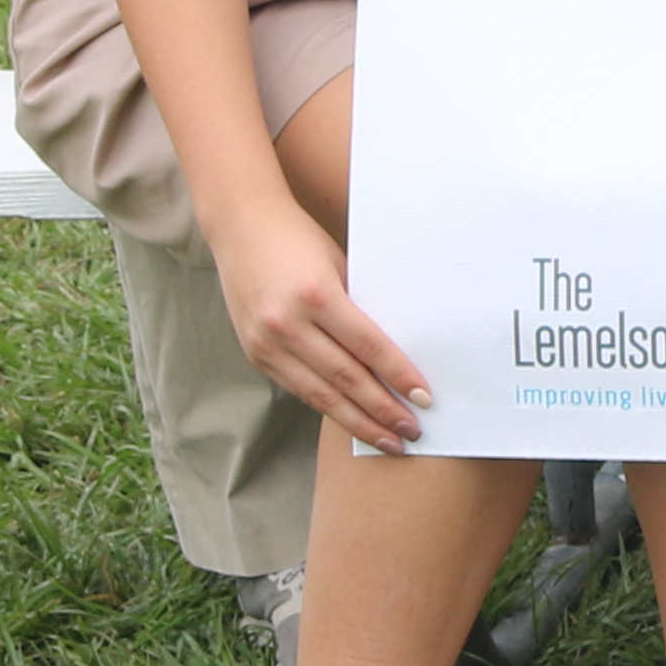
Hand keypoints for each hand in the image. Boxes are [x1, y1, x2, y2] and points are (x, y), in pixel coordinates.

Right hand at [212, 188, 428, 443]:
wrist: (241, 226)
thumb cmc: (300, 240)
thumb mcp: (338, 265)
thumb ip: (359, 309)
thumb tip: (396, 354)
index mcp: (316, 296)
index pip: (369, 347)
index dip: (399, 376)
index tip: (425, 398)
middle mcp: (287, 324)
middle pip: (346, 379)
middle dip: (383, 410)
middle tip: (412, 433)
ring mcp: (266, 343)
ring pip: (321, 395)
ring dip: (358, 421)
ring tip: (388, 439)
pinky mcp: (255, 355)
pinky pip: (298, 389)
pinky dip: (328, 407)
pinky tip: (351, 420)